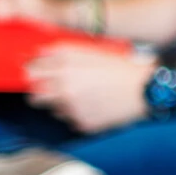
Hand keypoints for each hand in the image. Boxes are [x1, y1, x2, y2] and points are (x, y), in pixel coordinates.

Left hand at [26, 45, 152, 132]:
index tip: (36, 72)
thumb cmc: (120, 67)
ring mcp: (73, 109)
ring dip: (61, 103)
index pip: (30, 71)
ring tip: (84, 95)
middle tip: (54, 87)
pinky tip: (94, 104)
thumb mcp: (90, 51)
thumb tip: (37, 54)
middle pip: (34, 96)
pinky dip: (78, 113)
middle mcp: (65, 89)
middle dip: (41, 92)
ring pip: (53, 109)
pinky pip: (70, 120)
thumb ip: (59, 51)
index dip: (32, 71)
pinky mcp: (82, 124)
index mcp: (65, 67)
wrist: (145, 89)